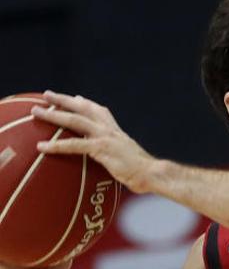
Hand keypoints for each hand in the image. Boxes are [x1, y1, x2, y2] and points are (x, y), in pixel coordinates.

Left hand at [33, 91, 155, 193]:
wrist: (151, 173)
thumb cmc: (141, 171)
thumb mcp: (127, 156)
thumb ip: (116, 152)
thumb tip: (112, 160)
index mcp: (116, 131)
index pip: (99, 110)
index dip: (85, 103)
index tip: (74, 97)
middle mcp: (110, 130)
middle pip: (83, 109)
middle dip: (63, 100)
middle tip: (46, 95)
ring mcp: (105, 137)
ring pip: (75, 121)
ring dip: (54, 115)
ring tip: (36, 112)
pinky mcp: (101, 149)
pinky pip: (74, 145)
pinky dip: (56, 145)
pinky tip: (41, 146)